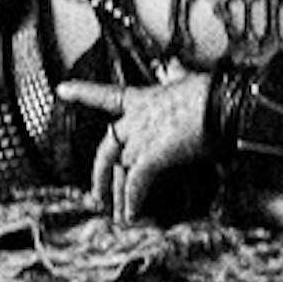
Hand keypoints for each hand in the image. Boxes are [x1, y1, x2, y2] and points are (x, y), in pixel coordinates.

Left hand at [95, 67, 220, 225]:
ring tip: (118, 216)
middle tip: (95, 197)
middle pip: (107, 146)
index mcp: (143, 99)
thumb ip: (175, 76)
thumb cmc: (209, 92)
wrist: (221, 103)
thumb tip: (172, 65)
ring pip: (120, 170)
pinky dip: (133, 200)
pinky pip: (136, 183)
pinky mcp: (153, 156)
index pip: (107, 95)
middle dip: (99, 174)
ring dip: (119, 196)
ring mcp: (143, 137)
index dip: (82, 92)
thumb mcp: (186, 80)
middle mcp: (137, 119)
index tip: (61, 90)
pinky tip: (132, 215)